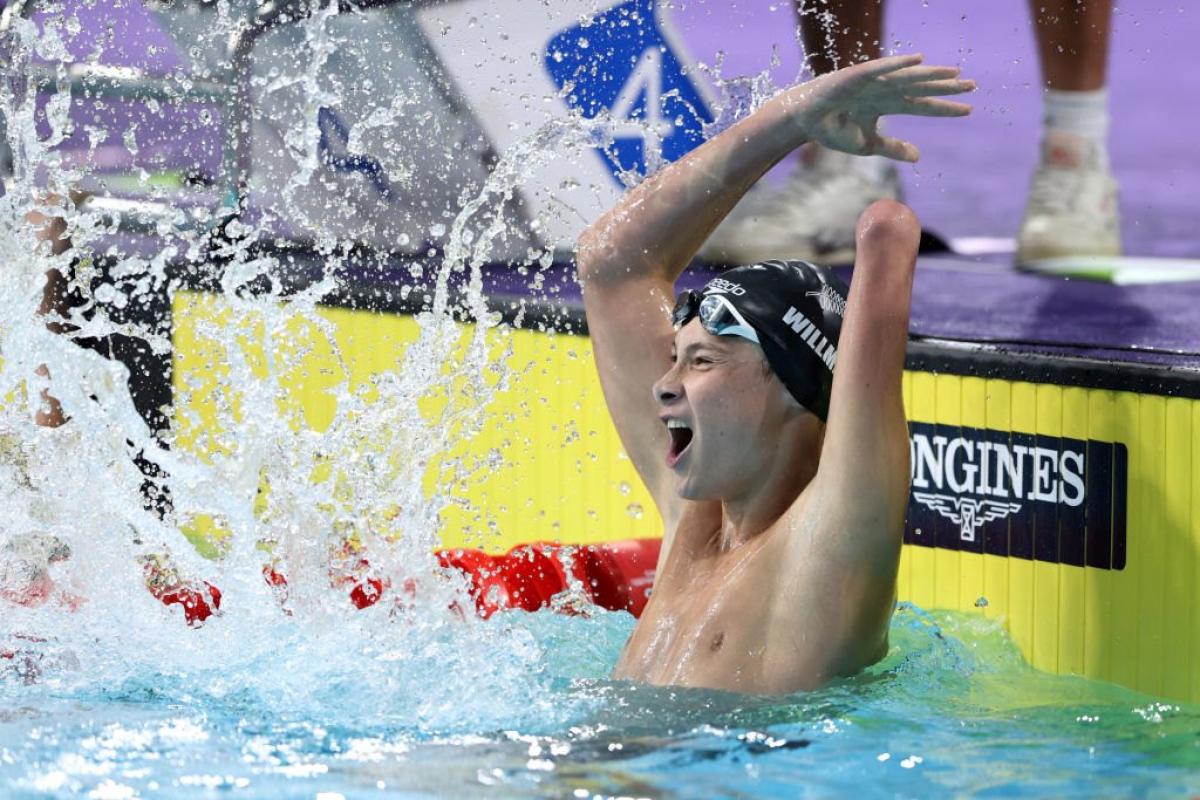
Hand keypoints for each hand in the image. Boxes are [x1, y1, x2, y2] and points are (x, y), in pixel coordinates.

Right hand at [780, 54, 974, 161]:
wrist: (805, 122)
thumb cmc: (834, 130)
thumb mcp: (868, 145)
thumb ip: (893, 148)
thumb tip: (918, 156)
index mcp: (888, 105)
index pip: (922, 107)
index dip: (944, 108)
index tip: (969, 110)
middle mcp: (885, 90)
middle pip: (921, 88)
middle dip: (946, 87)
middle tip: (973, 86)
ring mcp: (873, 82)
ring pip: (907, 77)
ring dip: (930, 74)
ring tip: (954, 72)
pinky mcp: (856, 76)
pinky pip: (882, 69)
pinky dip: (899, 64)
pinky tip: (919, 60)